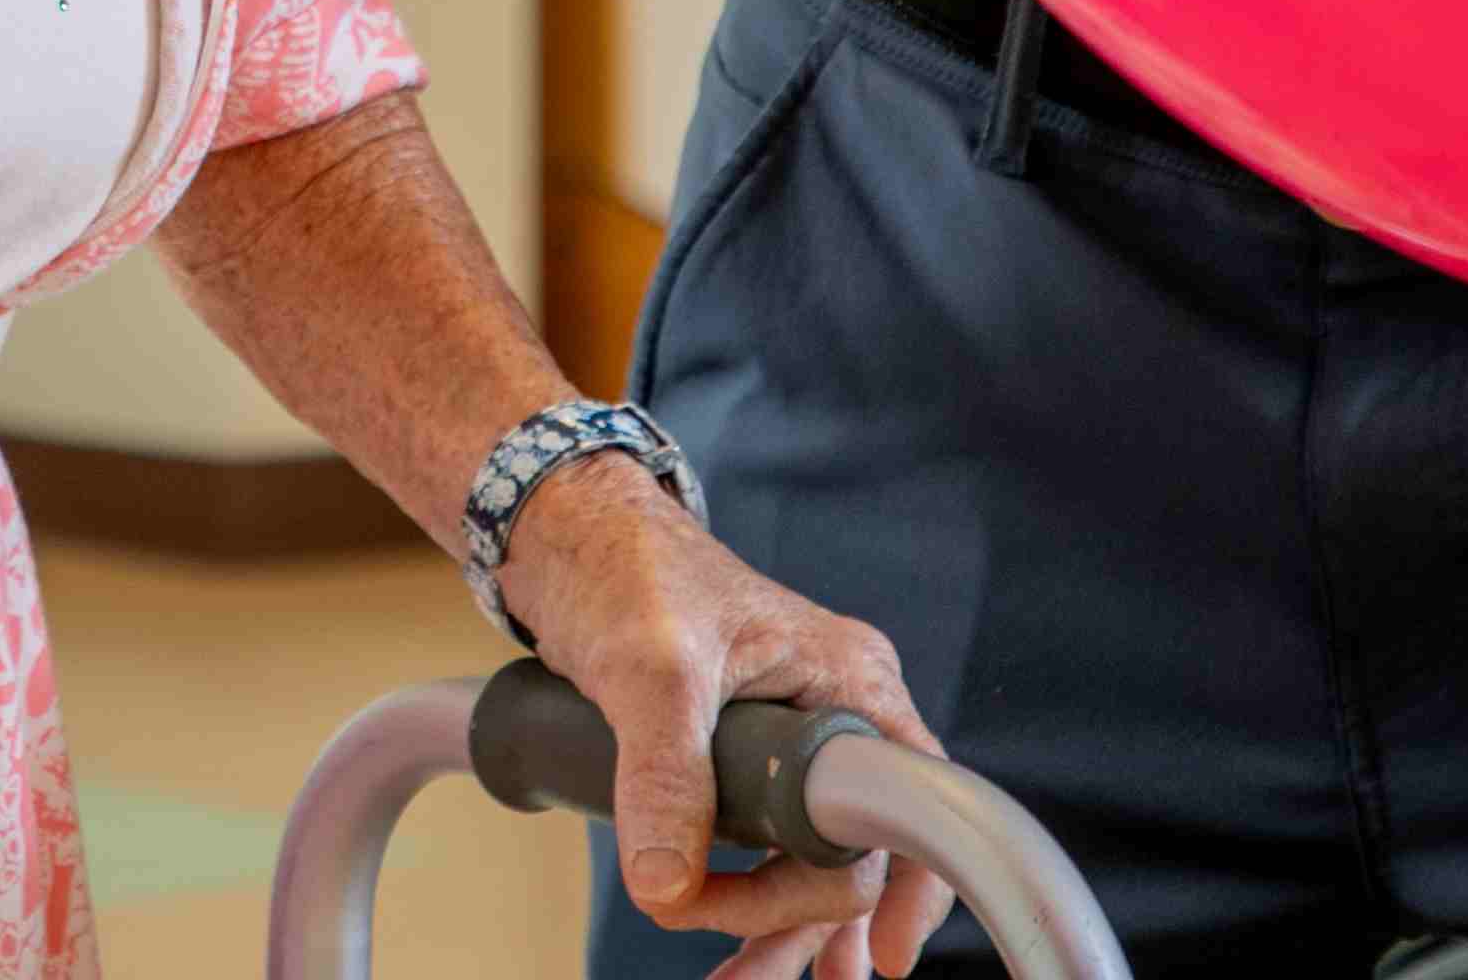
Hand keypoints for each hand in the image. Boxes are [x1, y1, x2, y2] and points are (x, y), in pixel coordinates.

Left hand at [493, 454, 958, 979]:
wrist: (557, 531)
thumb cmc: (620, 566)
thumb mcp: (650, 668)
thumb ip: (663, 773)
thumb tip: (667, 882)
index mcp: (847, 682)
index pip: (910, 807)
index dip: (905, 890)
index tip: (879, 958)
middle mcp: (835, 713)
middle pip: (854, 850)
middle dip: (802, 923)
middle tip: (746, 977)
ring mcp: (791, 737)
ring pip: (809, 857)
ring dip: (776, 926)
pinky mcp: (739, 755)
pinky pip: (767, 842)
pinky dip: (750, 896)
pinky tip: (734, 942)